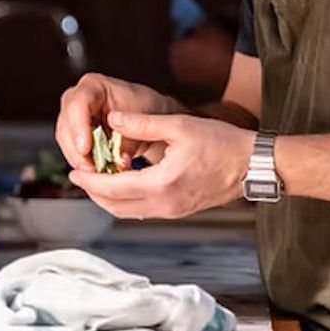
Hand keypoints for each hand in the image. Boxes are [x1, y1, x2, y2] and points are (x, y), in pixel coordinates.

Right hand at [55, 74, 180, 173]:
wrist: (147, 116)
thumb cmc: (145, 108)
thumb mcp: (144, 121)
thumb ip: (130, 141)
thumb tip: (121, 162)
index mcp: (94, 85)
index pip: (78, 103)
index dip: (79, 127)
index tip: (85, 149)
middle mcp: (78, 98)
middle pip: (67, 124)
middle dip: (77, 150)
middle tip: (91, 169)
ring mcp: (73, 116)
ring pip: (66, 140)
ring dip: (79, 159)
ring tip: (96, 174)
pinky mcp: (74, 133)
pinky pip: (71, 149)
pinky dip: (82, 162)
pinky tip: (95, 172)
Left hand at [68, 109, 252, 219]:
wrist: (254, 165)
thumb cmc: (222, 143)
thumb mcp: (180, 126)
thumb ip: (143, 123)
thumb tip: (113, 118)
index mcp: (162, 184)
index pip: (113, 188)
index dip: (90, 180)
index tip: (75, 170)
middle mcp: (164, 204)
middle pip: (116, 207)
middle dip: (94, 192)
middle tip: (81, 175)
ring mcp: (172, 211)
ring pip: (128, 212)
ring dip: (110, 198)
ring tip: (98, 178)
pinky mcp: (179, 210)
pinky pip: (143, 210)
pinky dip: (127, 200)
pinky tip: (124, 183)